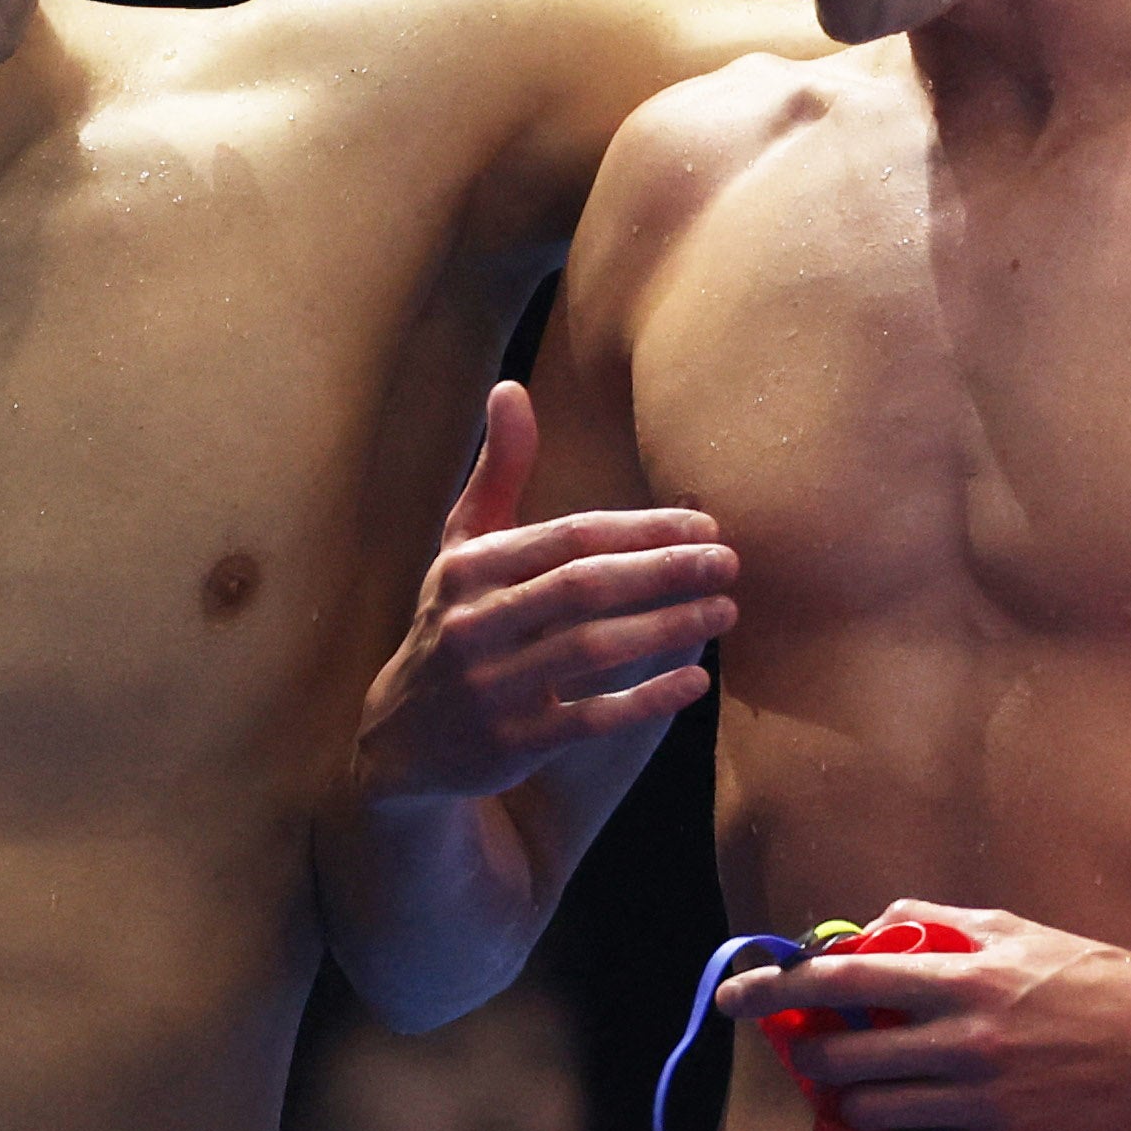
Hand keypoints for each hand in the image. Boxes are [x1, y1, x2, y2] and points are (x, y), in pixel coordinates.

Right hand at [356, 382, 730, 803]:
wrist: (402, 738)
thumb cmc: (453, 622)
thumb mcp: (462, 548)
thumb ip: (498, 473)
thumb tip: (511, 388)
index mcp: (470, 567)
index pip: (570, 536)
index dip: (643, 527)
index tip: (705, 524)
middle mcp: (475, 623)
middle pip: (585, 586)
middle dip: (665, 570)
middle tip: (729, 563)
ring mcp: (492, 687)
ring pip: (593, 649)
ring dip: (668, 627)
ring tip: (724, 610)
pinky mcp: (512, 743)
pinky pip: (592, 718)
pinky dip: (647, 698)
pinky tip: (696, 679)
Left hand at [711, 900, 1130, 1130]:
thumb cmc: (1088, 976)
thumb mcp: (1011, 929)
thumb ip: (932, 924)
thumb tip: (867, 930)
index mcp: (960, 981)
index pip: (842, 981)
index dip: (777, 988)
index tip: (736, 998)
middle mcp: (962, 1045)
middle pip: (843, 1061)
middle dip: (816, 1058)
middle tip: (820, 1054)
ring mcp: (981, 1106)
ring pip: (872, 1116)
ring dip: (856, 1104)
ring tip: (873, 1089)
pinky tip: (916, 1129)